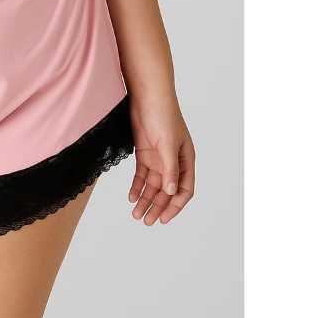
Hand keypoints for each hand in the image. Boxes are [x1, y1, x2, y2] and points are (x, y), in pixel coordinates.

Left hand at [126, 91, 194, 224]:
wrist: (146, 95)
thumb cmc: (163, 115)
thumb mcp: (167, 144)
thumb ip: (169, 169)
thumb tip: (171, 192)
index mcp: (186, 160)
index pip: (183, 190)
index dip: (174, 206)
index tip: (162, 218)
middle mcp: (173, 162)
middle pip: (166, 191)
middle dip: (157, 207)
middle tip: (146, 221)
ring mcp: (158, 157)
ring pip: (153, 185)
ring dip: (145, 199)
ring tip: (136, 214)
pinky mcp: (144, 152)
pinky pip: (141, 175)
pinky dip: (137, 186)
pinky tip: (131, 196)